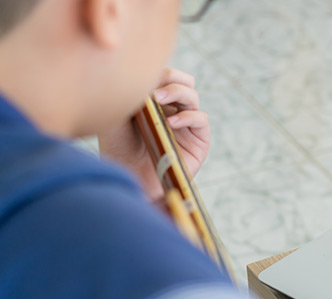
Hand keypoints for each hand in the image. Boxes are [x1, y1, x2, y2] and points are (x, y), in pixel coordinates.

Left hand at [98, 68, 209, 200]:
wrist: (129, 178)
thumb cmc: (119, 150)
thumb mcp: (116, 117)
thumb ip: (129, 96)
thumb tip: (143, 78)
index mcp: (157, 101)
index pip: (166, 76)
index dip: (158, 73)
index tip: (142, 79)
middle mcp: (174, 110)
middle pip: (184, 80)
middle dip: (171, 78)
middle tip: (153, 87)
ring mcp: (188, 125)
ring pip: (193, 95)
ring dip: (177, 92)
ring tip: (158, 100)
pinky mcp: (199, 141)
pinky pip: (201, 119)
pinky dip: (188, 116)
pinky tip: (170, 122)